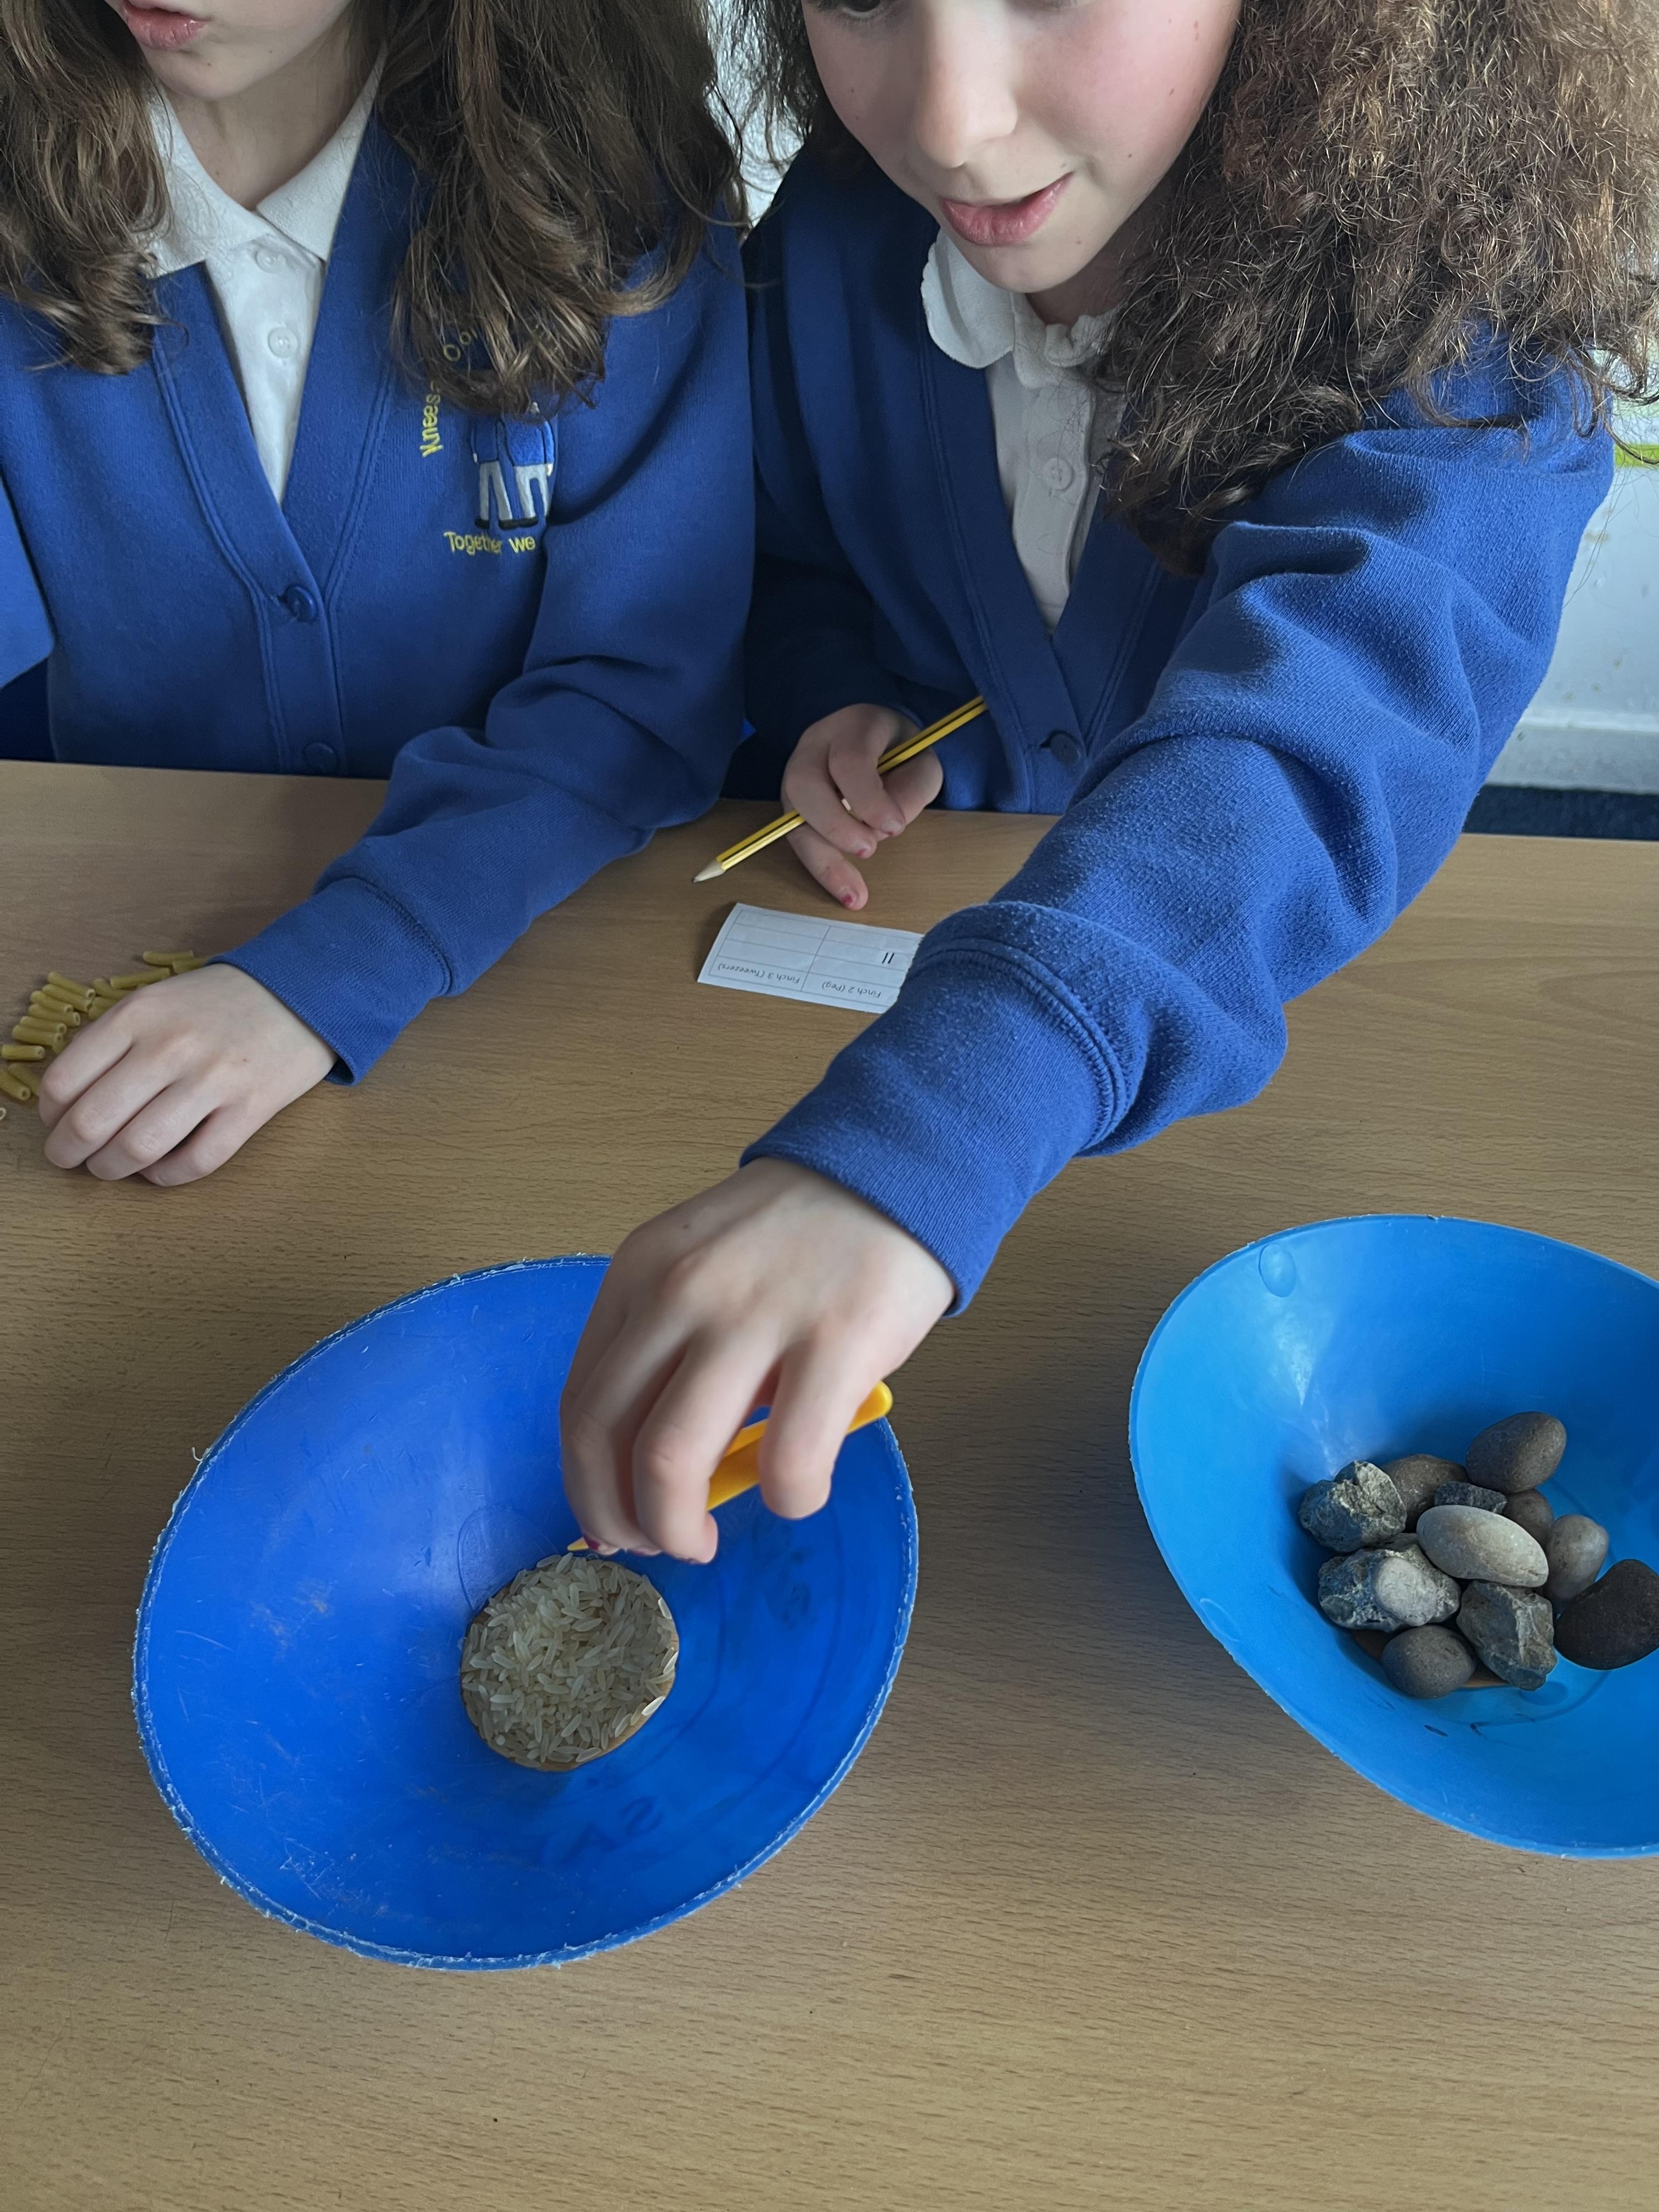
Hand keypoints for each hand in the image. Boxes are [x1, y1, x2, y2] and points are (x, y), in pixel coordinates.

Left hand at [36, 964, 335, 1184]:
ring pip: (138, 1148)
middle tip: (71, 1158)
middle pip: (93, 1122)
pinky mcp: (250, 1110)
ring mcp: (213, 1081)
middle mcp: (169, 1048)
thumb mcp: (156, 1000)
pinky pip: (195, 1162)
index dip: (50, 1116)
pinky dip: (165, 1177)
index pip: (64, 1081)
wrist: (302, 992)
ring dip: (112, 1169)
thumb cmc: (219, 1002)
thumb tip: (70, 1100)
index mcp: (138, 1016)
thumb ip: (112, 1040)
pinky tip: (159, 1170)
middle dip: (69, 1152)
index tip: (56, 1123)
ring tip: (111, 1167)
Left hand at [561, 1158, 953, 1560]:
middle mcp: (679, 1294)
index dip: (585, 1480)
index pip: (581, 1401)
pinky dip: (785, 1501)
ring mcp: (753, 1318)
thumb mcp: (704, 1266)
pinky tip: (797, 1494)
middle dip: (617, 1517)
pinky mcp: (833, 1344)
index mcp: (639, 1276)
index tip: (612, 1518)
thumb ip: (671, 1345)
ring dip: (677, 1527)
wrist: (894, 1170)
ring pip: (670, 1461)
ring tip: (702, 1541)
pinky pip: (786, 1462)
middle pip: (605, 1438)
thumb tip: (651, 1461)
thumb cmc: (798, 1236)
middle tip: (653, 1544)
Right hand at [782, 703, 943, 909]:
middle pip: (804, 784)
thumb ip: (913, 789)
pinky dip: (821, 868)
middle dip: (835, 826)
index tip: (895, 826)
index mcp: (852, 726)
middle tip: (869, 850)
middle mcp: (815, 747)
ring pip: (792, 817)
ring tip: (854, 893)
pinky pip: (797, 838)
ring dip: (823, 858)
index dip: (869, 799)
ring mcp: (797, 774)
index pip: (849, 760)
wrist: (880, 744)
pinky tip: (846, 892)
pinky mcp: (794, 805)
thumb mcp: (923, 763)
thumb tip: (889, 827)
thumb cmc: (902, 753)